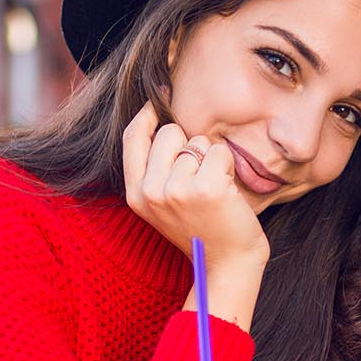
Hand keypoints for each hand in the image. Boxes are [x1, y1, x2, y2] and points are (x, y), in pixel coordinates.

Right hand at [121, 102, 268, 268]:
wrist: (226, 266)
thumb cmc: (201, 230)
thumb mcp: (164, 203)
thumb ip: (155, 168)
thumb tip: (159, 117)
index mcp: (136, 195)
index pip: (132, 137)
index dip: (147, 112)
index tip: (161, 94)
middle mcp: (152, 191)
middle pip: (169, 132)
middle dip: (189, 146)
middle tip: (199, 179)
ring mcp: (177, 190)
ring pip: (198, 143)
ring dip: (212, 161)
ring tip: (213, 192)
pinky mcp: (207, 188)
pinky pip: (220, 153)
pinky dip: (228, 168)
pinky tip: (227, 194)